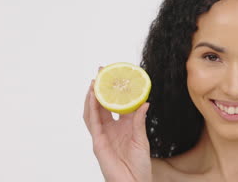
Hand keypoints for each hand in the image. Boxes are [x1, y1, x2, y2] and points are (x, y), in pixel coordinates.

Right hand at [83, 67, 151, 181]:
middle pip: (101, 105)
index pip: (116, 104)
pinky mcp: (98, 143)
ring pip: (93, 112)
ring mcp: (102, 135)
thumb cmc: (139, 165)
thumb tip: (145, 103)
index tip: (115, 75)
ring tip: (94, 82)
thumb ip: (140, 121)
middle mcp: (110, 129)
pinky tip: (93, 97)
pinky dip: (91, 109)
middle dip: (100, 88)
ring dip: (92, 96)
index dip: (114, 91)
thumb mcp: (141, 138)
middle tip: (101, 72)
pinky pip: (93, 123)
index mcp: (122, 126)